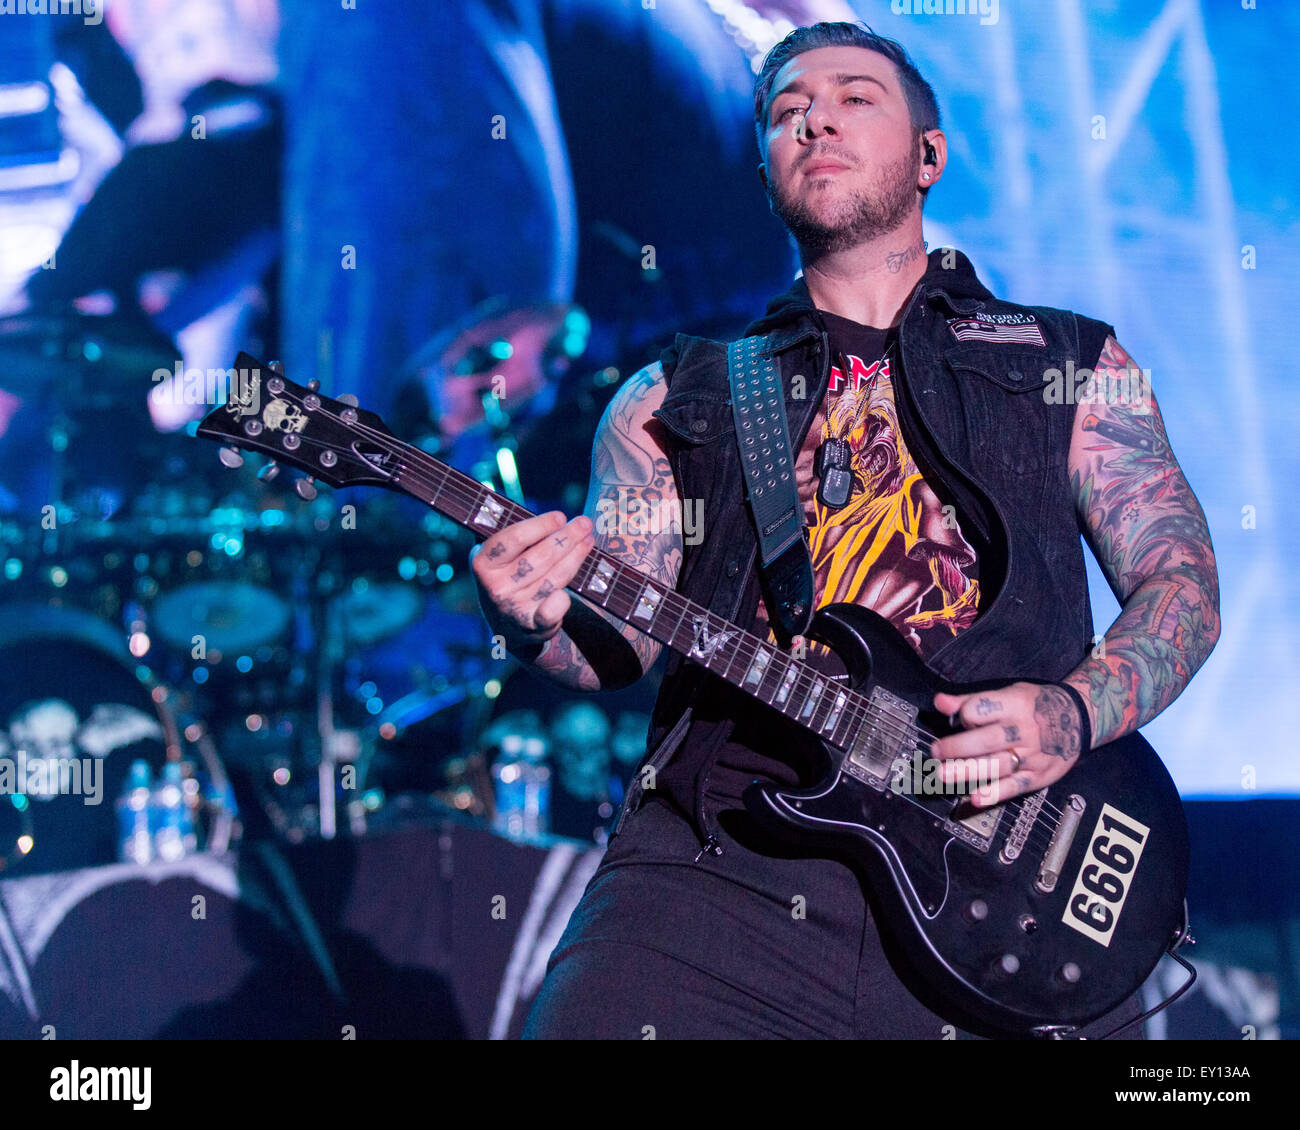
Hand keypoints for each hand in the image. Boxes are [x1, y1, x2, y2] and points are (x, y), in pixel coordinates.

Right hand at [470, 511, 594, 647]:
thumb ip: (519, 539)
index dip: (541, 526)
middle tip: (585, 524)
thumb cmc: (508, 579)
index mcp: (483, 563)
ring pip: (553, 577)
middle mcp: (496, 586)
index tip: (560, 517)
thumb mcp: (499, 558)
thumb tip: (557, 519)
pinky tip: (571, 589)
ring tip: (587, 541)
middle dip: (567, 537)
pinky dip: (562, 601)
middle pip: (539, 556)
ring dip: (575, 557)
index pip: (514, 538)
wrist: (506, 626)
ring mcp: (513, 607)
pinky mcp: (532, 626)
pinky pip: (551, 611)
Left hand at [930, 683, 1085, 807]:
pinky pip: (1015, 786)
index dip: (963, 715)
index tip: (954, 720)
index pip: (980, 709)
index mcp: (1014, 705)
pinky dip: (995, 793)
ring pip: (996, 765)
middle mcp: (1022, 731)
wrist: (1079, 718)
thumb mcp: (1008, 693)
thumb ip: (971, 700)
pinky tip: (976, 798)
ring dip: (967, 771)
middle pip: (985, 740)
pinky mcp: (1037, 775)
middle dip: (956, 747)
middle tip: (935, 752)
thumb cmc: (1036, 705)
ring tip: (943, 774)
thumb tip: (940, 701)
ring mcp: (1031, 755)